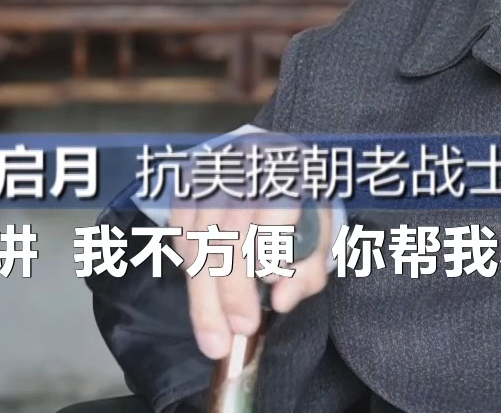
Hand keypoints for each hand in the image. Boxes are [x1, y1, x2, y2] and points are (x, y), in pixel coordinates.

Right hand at [174, 191, 335, 360]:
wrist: (269, 164)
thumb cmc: (299, 202)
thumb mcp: (320, 230)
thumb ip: (307, 268)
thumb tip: (281, 302)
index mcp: (284, 175)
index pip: (272, 211)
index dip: (268, 248)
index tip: (270, 278)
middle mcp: (242, 174)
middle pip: (229, 234)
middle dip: (233, 290)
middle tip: (241, 329)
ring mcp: (208, 180)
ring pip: (197, 240)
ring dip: (205, 295)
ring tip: (215, 337)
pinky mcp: (184, 192)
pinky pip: (180, 236)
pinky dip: (190, 271)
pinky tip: (204, 297)